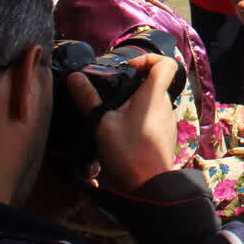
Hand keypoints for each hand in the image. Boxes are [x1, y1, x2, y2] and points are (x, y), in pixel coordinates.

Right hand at [67, 54, 177, 191]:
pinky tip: (121, 131)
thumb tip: (75, 77)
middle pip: (155, 83)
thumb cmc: (127, 150)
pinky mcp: (164, 134)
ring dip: (134, 103)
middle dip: (134, 84)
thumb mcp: (101, 123)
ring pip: (152, 101)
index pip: (166, 64)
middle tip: (111, 93)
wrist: (147, 184)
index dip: (149, 59)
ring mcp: (167, 120)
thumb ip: (89, 99)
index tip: (128, 68)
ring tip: (112, 113)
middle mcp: (165, 104)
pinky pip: (152, 117)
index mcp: (154, 95)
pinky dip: (139, 118)